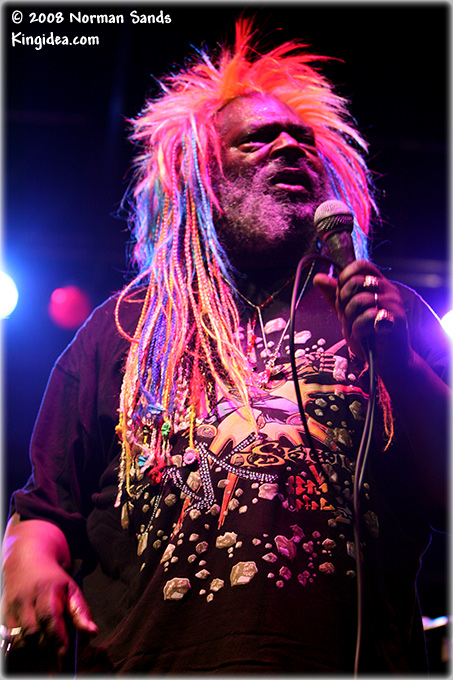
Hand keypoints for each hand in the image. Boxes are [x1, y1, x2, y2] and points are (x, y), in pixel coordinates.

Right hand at [1, 518, 97, 671]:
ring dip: (30, 657)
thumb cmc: (53, 579)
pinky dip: (17, 654)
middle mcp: (26, 600)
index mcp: (46, 590)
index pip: (50, 617)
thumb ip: (81, 611)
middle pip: (32, 632)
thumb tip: (92, 633)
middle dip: (43, 653)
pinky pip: (8, 641)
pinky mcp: (3, 617)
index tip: (64, 655)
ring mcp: (12, 609)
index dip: (57, 638)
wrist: (26, 560)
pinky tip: (28, 664)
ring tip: (44, 670)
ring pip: (18, 640)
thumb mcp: (71, 588)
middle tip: (55, 668)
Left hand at [314, 260, 412, 374]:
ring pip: (360, 300)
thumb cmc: (369, 334)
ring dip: (350, 317)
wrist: (387, 359)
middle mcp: (389, 290)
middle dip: (343, 301)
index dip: (345, 276)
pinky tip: (362, 335)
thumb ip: (335, 295)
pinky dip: (359, 329)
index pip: (361, 265)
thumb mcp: (348, 313)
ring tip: (355, 328)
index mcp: (379, 284)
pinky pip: (368, 317)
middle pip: (356, 281)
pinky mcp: (395, 320)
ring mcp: (394, 304)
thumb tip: (318, 278)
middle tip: (346, 316)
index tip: (341, 294)